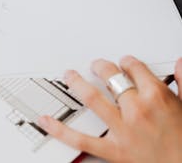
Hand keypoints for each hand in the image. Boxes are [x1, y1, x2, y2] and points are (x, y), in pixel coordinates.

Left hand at [38, 56, 181, 162]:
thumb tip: (179, 63)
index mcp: (157, 97)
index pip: (134, 68)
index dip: (126, 62)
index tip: (123, 62)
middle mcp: (137, 110)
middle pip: (111, 78)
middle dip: (101, 67)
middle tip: (96, 65)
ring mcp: (123, 130)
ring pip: (92, 99)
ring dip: (77, 83)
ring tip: (69, 76)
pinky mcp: (114, 151)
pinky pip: (81, 139)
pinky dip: (60, 129)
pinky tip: (46, 120)